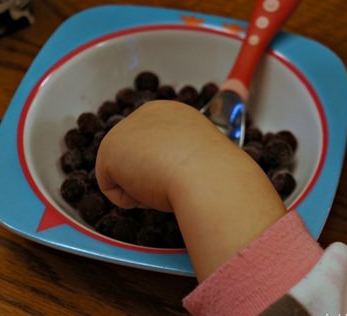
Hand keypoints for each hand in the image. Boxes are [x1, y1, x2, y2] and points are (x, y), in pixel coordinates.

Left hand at [96, 100, 286, 280]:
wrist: (208, 177)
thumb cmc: (217, 171)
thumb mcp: (212, 149)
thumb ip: (200, 140)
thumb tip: (237, 86)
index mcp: (174, 112)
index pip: (159, 147)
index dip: (170, 168)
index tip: (188, 176)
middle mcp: (148, 113)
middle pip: (139, 160)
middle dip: (153, 176)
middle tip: (180, 180)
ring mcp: (125, 129)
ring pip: (126, 175)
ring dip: (144, 188)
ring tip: (169, 183)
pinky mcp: (109, 150)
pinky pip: (113, 190)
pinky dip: (131, 199)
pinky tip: (152, 188)